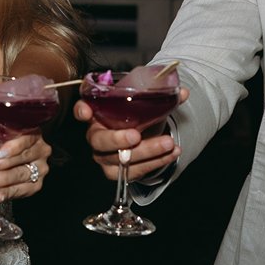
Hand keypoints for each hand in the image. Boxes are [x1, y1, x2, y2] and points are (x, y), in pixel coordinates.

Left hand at [0, 132, 51, 202]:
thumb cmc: (1, 150)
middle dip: (3, 164)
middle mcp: (41, 150)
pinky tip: (0, 194)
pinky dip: (9, 192)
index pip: (25, 140)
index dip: (12, 147)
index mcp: (32, 134)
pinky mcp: (37, 184)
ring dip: (3, 179)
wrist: (7, 164)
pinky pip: (23, 189)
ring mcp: (41, 168)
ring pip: (22, 174)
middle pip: (23, 157)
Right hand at [72, 87, 187, 180]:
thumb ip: (161, 96)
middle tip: (136, 135)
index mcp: (97, 114)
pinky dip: (156, 162)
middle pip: (98, 141)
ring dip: (145, 152)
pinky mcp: (116, 173)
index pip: (81, 110)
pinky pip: (134, 171)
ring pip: (118, 160)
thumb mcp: (146, 103)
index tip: (87, 111)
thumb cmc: (137, 117)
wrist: (145, 137)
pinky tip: (172, 153)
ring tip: (168, 143)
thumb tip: (183, 92)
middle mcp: (96, 136)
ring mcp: (104, 157)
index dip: (81, 111)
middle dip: (117, 139)